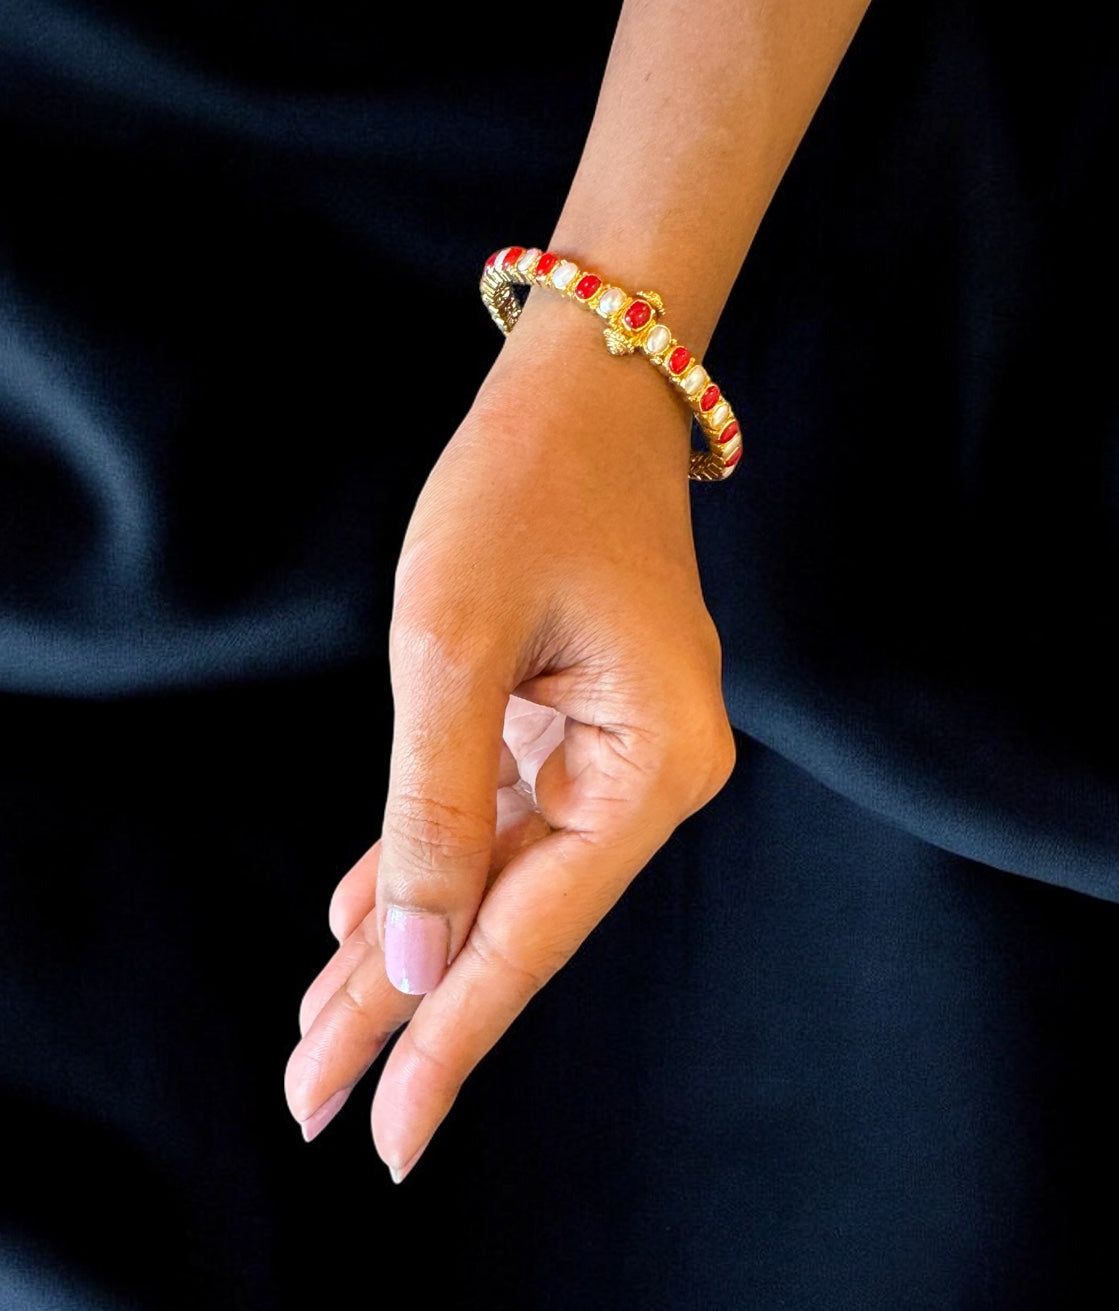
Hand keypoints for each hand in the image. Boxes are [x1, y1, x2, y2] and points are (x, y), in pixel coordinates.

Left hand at [284, 301, 735, 1177]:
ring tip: (318, 1034)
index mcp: (652, 767)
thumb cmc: (525, 490)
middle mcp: (646, 775)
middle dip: (404, 1008)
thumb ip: (435, 810)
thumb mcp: (453, 645)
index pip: (534, 933)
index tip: (383, 1133)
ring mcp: (611, 752)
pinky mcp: (571, 724)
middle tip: (314, 1100)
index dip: (448, 1034)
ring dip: (402, 945)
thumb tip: (410, 952)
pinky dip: (421, 866)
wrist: (584, 391)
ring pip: (494, 879)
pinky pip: (490, 819)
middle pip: (512, 919)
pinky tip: (355, 925)